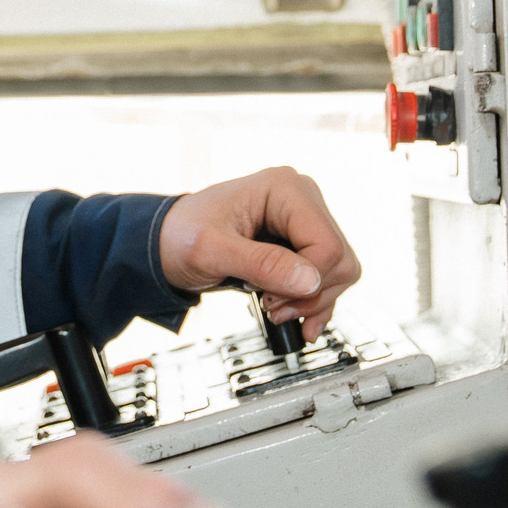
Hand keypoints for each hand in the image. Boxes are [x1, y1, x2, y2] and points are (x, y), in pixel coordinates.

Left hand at [158, 167, 361, 329]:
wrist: (166, 243)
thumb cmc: (180, 236)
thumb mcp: (211, 251)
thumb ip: (261, 264)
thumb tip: (309, 280)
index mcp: (284, 188)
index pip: (327, 246)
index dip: (306, 282)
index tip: (270, 298)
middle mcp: (302, 200)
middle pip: (340, 260)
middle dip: (310, 294)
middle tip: (272, 307)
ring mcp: (304, 222)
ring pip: (340, 272)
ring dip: (312, 300)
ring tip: (274, 308)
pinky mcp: (302, 243)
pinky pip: (329, 278)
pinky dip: (315, 302)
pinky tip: (297, 319)